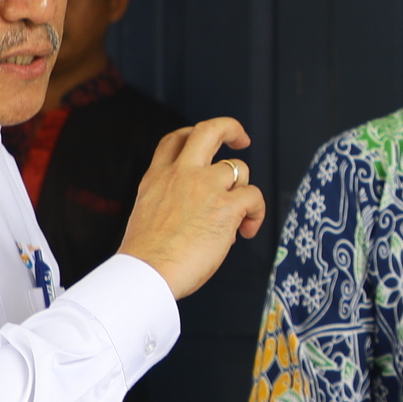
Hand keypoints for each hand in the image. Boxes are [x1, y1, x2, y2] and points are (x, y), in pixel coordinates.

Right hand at [119, 118, 268, 298]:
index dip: (194, 135)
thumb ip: (171, 204)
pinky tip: (246, 231)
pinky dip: (256, 214)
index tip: (207, 144)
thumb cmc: (146, 258)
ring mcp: (205, 187)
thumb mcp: (147, 215)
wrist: (146, 273)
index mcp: (157, 177)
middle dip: (230, 128)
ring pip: (240, 168)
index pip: (176, 140)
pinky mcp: (226, 206)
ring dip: (245, 190)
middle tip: (241, 139)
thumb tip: (204, 215)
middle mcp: (181, 175)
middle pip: (210, 130)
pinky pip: (254, 197)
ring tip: (240, 217)